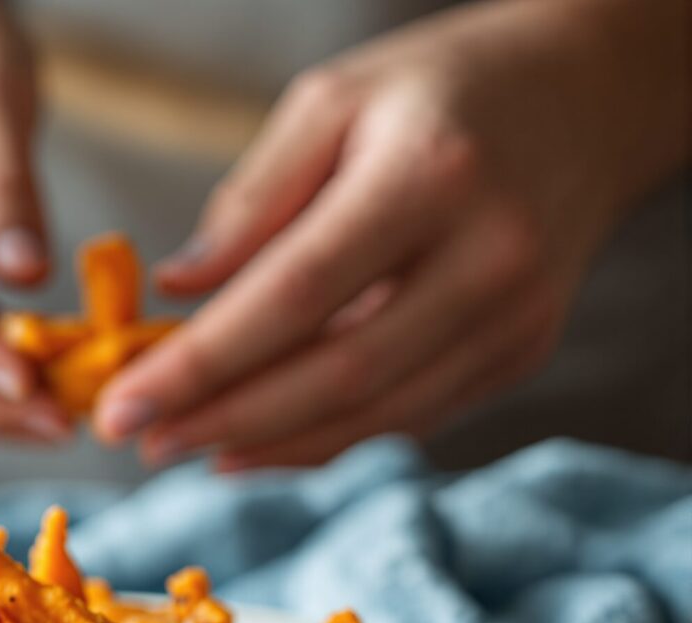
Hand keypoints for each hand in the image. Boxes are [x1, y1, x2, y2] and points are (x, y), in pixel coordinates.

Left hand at [94, 0, 688, 469]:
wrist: (587, 94)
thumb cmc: (436, 90)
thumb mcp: (330, 104)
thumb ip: (251, 201)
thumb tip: (178, 292)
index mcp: (430, 177)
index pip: (293, 296)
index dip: (200, 364)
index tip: (120, 405)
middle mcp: (487, 256)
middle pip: (336, 373)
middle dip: (223, 419)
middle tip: (137, 439)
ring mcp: (516, 314)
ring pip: (375, 414)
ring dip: (267, 445)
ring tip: (180, 447)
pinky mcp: (522, 350)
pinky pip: (409, 416)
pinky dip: (324, 439)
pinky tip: (252, 443)